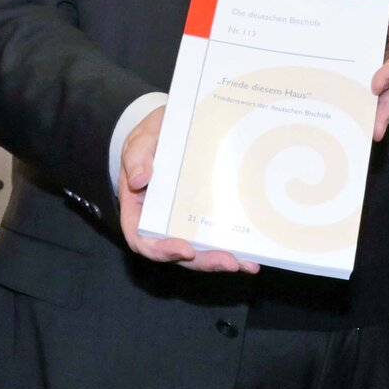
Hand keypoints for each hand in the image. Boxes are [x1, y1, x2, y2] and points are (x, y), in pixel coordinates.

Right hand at [117, 106, 258, 272]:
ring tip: (245, 263)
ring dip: (221, 260)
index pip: (141, 238)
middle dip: (203, 261)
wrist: (175, 126)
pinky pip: (215, 236)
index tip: (185, 249)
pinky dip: (232, 247)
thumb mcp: (141, 139)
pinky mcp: (205, 215)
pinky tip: (250, 254)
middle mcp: (160, 221)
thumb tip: (138, 180)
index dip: (161, 250)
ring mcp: (184, 221)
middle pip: (177, 251)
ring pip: (199, 250)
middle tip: (229, 262)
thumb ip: (137, 155)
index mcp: (138, 208)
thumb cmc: (153, 135)